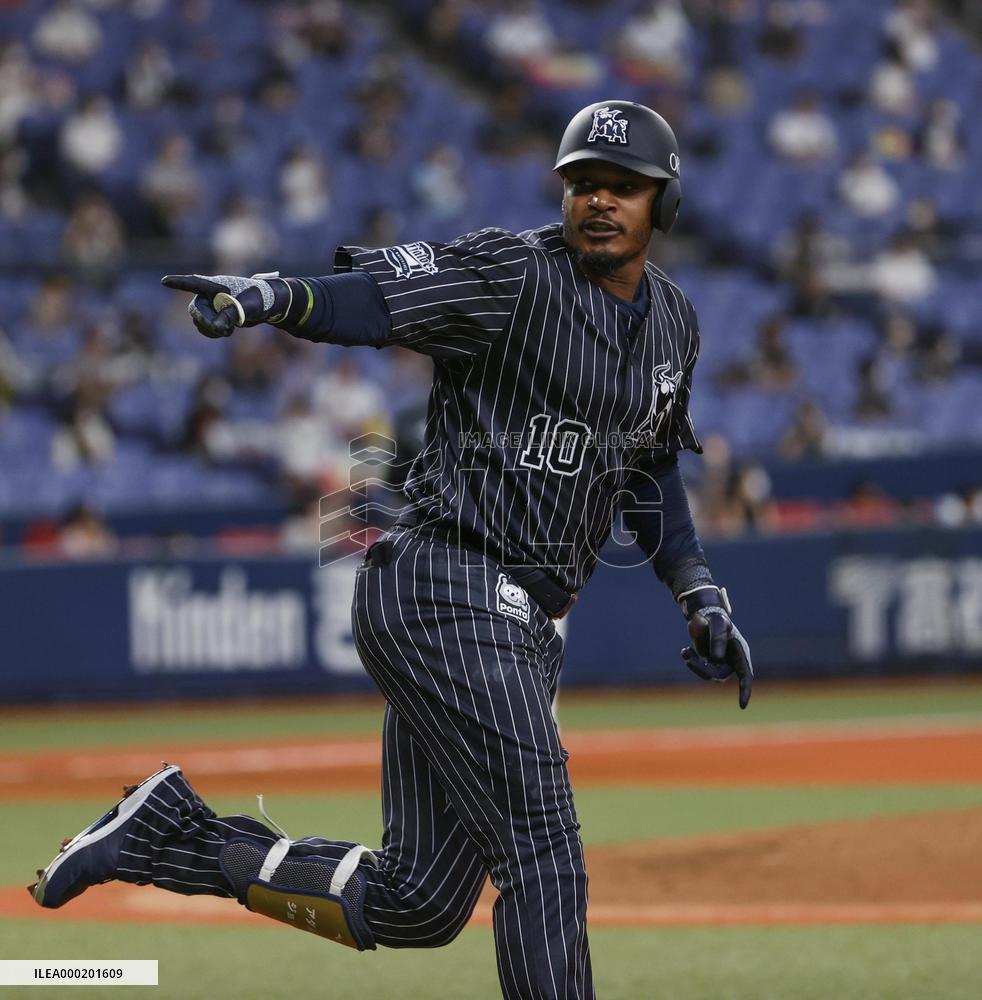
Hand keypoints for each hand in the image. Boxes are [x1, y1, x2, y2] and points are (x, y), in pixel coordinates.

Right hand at [161, 272, 286, 337]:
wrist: (270, 304)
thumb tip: (217, 327)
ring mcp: (212, 304)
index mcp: (216, 285)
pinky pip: (204, 326)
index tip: (164, 281)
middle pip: (195, 310)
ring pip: (199, 320)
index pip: (193, 283)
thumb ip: (232, 315)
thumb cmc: (260, 299)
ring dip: (211, 329)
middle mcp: (210, 293)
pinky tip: (225, 332)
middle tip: (222, 331)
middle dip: (206, 322)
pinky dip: (212, 332)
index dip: (178, 283)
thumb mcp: (248, 307)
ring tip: (229, 330)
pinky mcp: (216, 314)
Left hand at [678, 586, 752, 708]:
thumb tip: (716, 660)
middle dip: (702, 670)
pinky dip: (690, 660)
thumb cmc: (715, 617)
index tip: (742, 705)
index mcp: (740, 653)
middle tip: (688, 657)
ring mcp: (719, 662)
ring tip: (685, 652)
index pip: (746, 675)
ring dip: (694, 666)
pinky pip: (699, 668)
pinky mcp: (707, 661)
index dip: (745, 691)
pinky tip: (685, 651)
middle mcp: (731, 660)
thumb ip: (718, 639)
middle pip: (719, 675)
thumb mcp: (717, 624)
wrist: (704, 615)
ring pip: (708, 674)